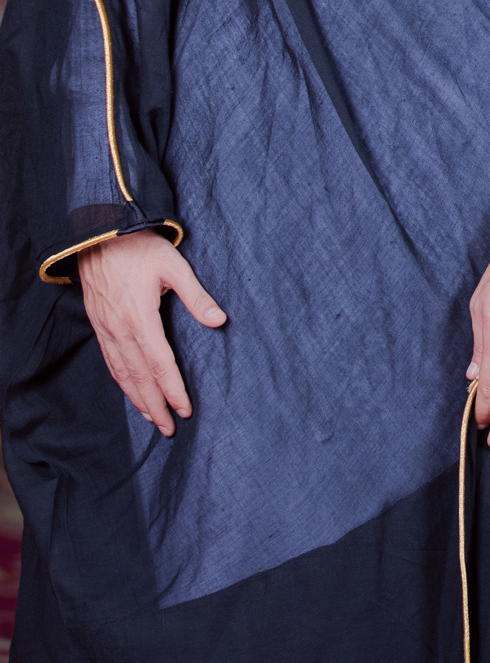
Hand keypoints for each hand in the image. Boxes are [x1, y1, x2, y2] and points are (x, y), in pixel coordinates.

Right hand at [78, 230, 225, 434]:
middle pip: (139, 378)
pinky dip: (122, 382)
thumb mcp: (173, 265)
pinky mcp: (99, 325)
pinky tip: (131, 391)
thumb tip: (219, 320)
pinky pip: (111, 362)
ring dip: (138, 399)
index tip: (185, 410)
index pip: (159, 364)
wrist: (98, 234)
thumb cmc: (138, 247)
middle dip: (156, 406)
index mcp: (140, 318)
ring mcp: (106, 329)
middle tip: (171, 428)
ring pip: (122, 374)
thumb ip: (196, 296)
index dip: (173, 390)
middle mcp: (120, 330)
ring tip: (153, 419)